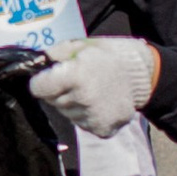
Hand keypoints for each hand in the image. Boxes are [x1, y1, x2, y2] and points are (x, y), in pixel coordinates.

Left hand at [29, 36, 158, 137]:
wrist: (143, 74)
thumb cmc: (108, 55)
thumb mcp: (80, 45)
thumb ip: (54, 55)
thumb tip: (33, 65)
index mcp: (76, 76)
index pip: (39, 88)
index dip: (41, 81)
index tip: (49, 76)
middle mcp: (84, 99)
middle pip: (52, 101)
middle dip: (58, 91)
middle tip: (76, 81)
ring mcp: (94, 117)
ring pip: (66, 114)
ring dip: (72, 103)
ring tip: (90, 91)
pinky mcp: (103, 130)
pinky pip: (82, 124)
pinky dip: (86, 115)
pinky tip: (98, 103)